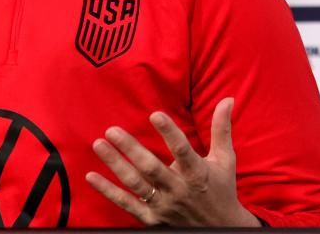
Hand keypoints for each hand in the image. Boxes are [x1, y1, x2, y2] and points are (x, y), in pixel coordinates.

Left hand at [86, 97, 259, 226]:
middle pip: (151, 168)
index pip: (182, 150)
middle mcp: (179, 190)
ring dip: (115, 165)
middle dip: (130, 148)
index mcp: (197, 173)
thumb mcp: (225, 160)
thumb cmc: (221, 189)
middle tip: (111, 130)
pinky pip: (127, 204)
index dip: (169, 132)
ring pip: (136, 185)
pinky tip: (91, 177)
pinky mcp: (152, 219)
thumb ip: (221, 129)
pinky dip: (108, 191)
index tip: (154, 114)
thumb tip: (227, 100)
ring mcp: (164, 206)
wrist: (221, 230)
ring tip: (98, 145)